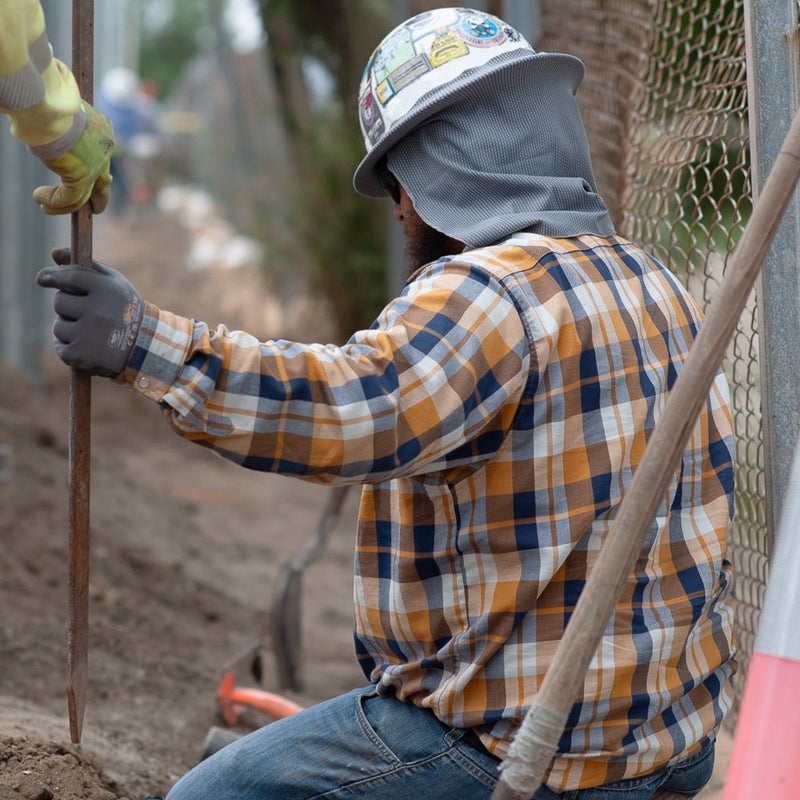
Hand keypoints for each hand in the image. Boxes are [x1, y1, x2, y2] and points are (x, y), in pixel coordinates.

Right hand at [32, 102, 114, 214]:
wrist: (47, 101)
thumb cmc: (46, 97)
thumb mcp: (61, 110)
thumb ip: (66, 125)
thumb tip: (48, 124)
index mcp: (102, 131)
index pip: (104, 157)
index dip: (102, 173)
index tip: (103, 183)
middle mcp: (104, 150)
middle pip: (104, 182)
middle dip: (100, 198)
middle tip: (95, 209)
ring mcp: (94, 165)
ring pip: (82, 194)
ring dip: (62, 204)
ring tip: (46, 206)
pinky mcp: (81, 176)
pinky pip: (69, 198)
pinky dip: (53, 201)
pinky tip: (39, 199)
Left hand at [36, 248, 143, 376]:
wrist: (146, 348)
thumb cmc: (125, 310)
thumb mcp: (113, 284)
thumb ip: (85, 267)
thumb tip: (54, 252)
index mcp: (107, 291)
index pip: (69, 277)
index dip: (52, 276)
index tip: (42, 278)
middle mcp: (98, 312)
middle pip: (60, 302)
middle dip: (69, 307)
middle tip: (88, 314)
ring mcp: (89, 335)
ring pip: (58, 326)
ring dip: (69, 329)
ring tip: (91, 333)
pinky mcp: (82, 355)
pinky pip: (60, 347)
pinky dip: (69, 348)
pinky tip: (87, 347)